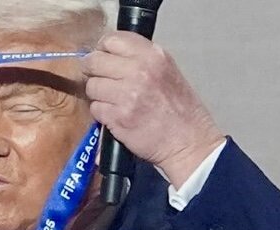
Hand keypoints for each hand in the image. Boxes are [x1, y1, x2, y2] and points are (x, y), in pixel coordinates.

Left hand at [81, 31, 224, 188]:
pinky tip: (114, 116)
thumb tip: (108, 56)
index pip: (113, 39)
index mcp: (153, 55)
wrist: (188, 140)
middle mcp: (140, 70)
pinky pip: (96, 108)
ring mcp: (128, 94)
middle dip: (93, 71)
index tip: (102, 59)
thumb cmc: (179, 110)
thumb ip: (140, 60)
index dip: (102, 50)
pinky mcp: (119, 116)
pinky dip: (101, 113)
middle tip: (99, 80)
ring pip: (92, 86)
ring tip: (112, 102)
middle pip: (95, 61)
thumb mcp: (166, 71)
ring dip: (97, 95)